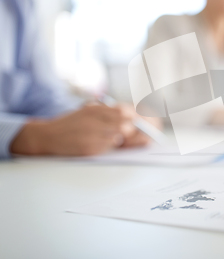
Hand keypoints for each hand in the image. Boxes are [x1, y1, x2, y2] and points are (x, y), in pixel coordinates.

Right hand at [10, 104, 147, 155]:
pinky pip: (108, 147)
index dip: (136, 118)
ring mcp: (92, 135)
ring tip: (118, 138)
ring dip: (122, 138)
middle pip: (126, 125)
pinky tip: (105, 144)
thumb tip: (131, 115)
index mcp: (96, 109)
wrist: (47, 136)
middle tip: (138, 132)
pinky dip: (111, 146)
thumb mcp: (87, 111)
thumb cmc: (71, 124)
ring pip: (119, 137)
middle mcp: (95, 121)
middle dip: (134, 130)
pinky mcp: (89, 149)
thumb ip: (106, 112)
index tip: (141, 121)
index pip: (125, 111)